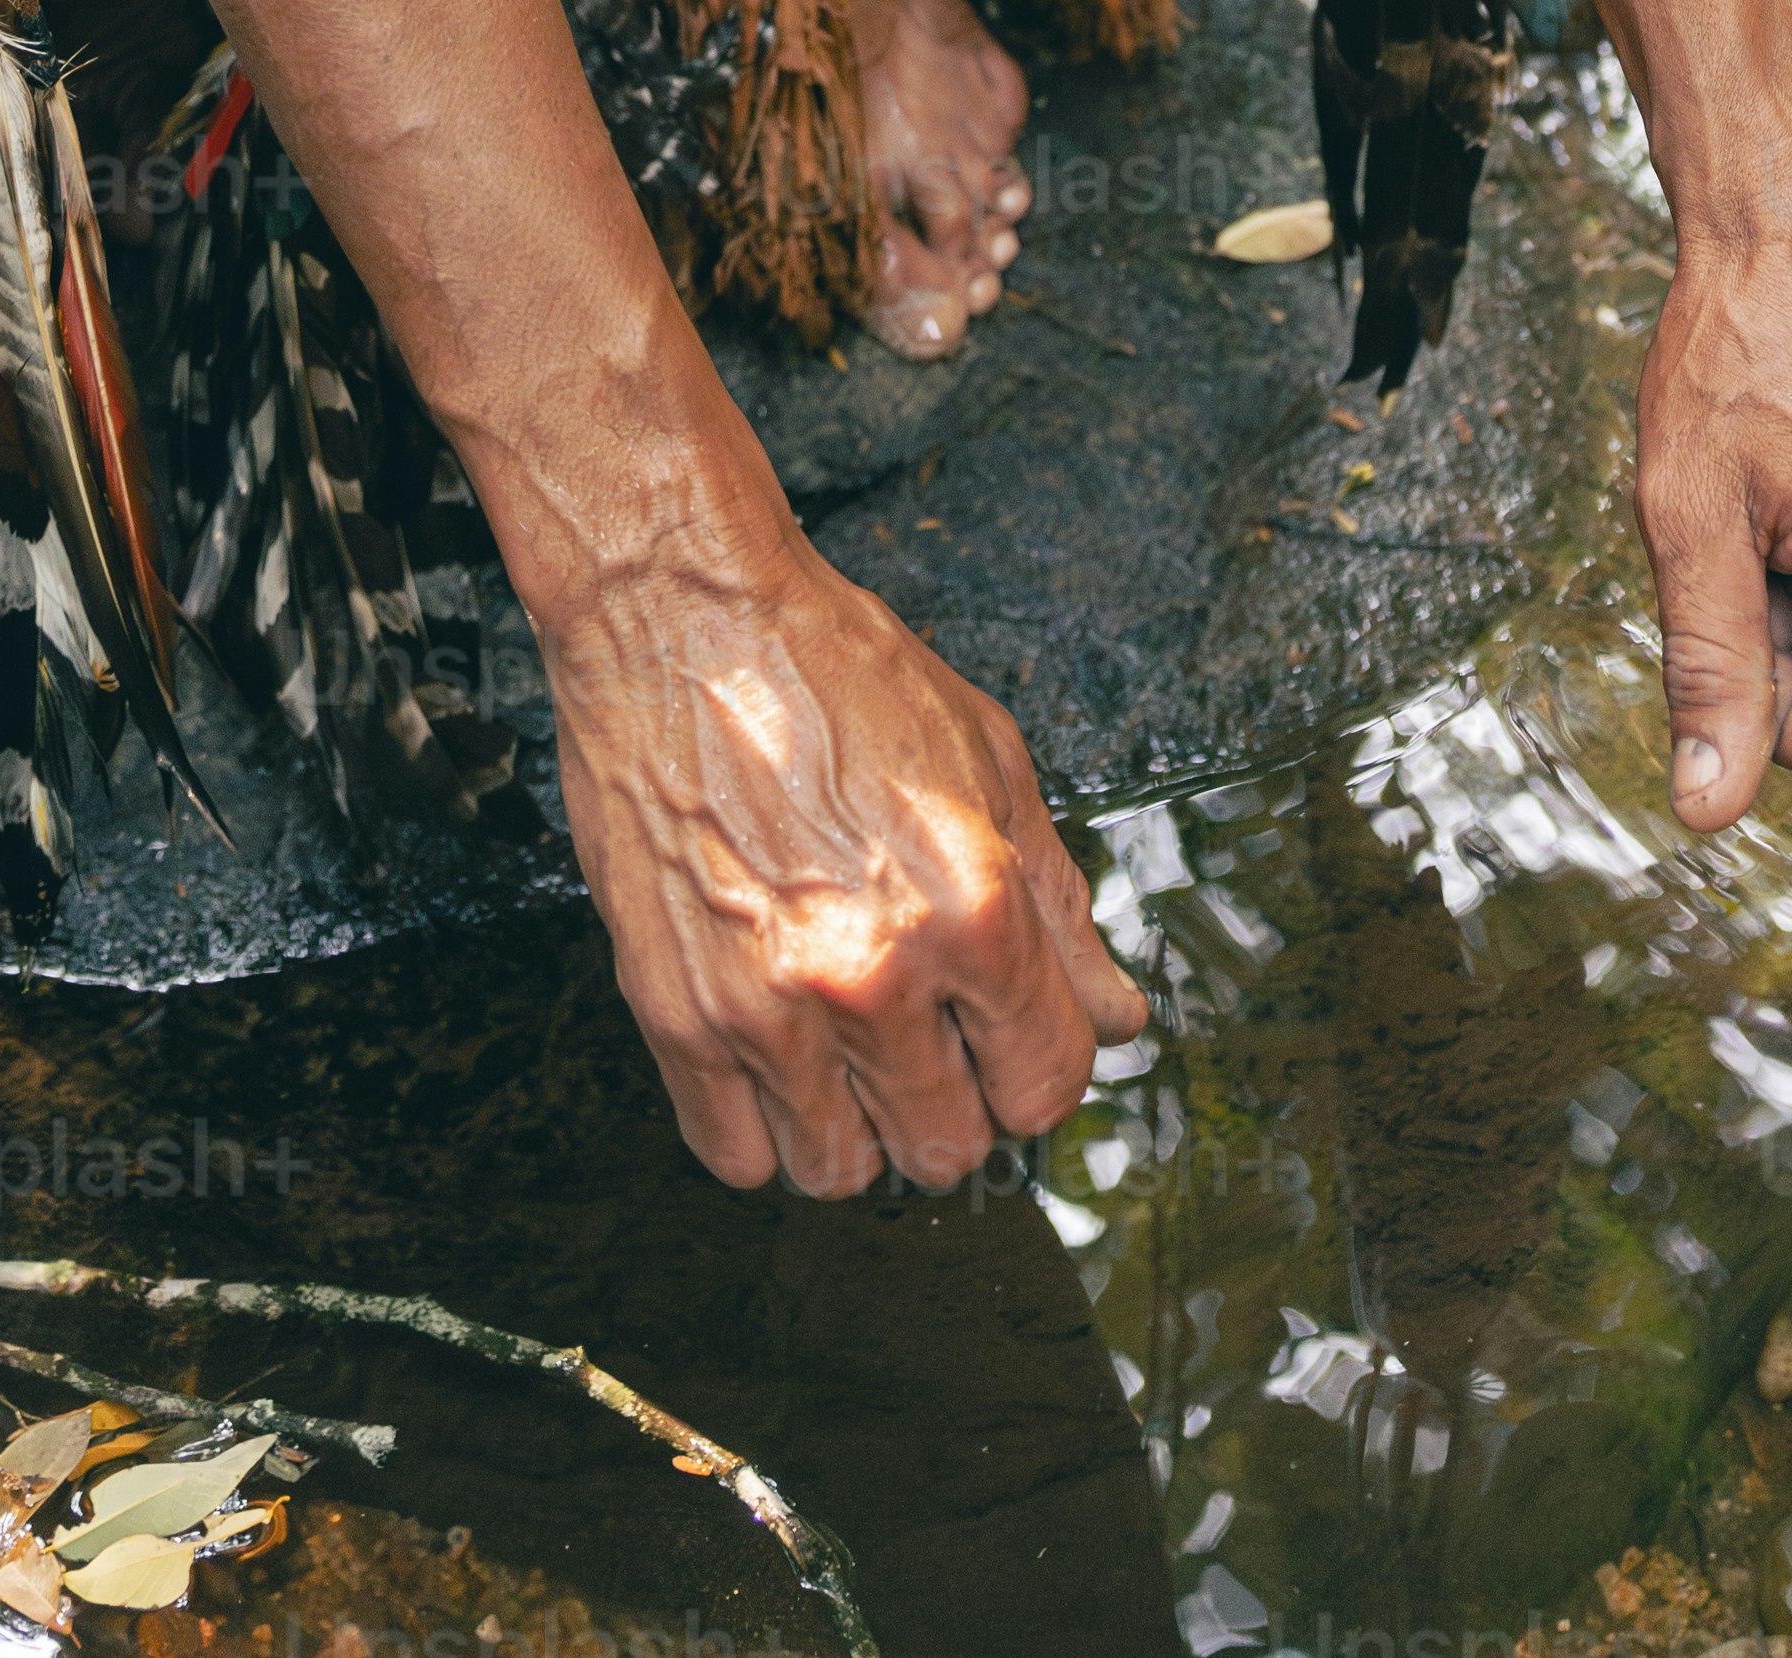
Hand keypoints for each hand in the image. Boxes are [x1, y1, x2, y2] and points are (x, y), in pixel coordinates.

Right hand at [542, 521, 1144, 1194]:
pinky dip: (761, 1128)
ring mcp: (769, 1005)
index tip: (1009, 1039)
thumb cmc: (830, 670)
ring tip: (844, 1045)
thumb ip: (1062, 906)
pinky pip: (736, 1155)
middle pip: (950, 1151)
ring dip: (855, 1123)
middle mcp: (875, 972)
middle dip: (952, 1100)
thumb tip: (1115, 1014)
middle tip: (923, 1034)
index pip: (1046, 1085)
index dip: (1035, 1064)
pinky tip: (774, 1058)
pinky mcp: (676, 1014)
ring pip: (844, 1172)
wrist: (681, 618)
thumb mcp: (988, 762)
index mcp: (973, 906)